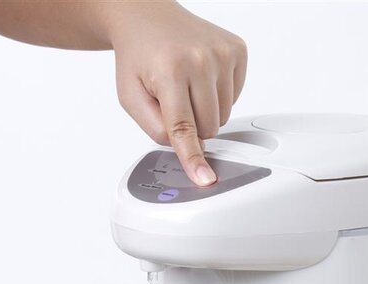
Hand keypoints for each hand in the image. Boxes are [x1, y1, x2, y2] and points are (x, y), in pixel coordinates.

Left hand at [0, 1, 246, 185]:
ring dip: (205, 112)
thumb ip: (154, 128)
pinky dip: (218, 96)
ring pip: (224, 116)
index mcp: (171, 70)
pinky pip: (234, 97)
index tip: (206, 179)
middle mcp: (201, 59)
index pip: (183, 127)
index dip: (194, 158)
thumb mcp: (130, 97)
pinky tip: (201, 78)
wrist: (147, 18)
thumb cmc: (138, 58)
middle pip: (209, 127)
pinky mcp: (237, 50)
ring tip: (186, 87)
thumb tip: (186, 148)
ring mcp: (223, 53)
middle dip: (192, 125)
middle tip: (174, 101)